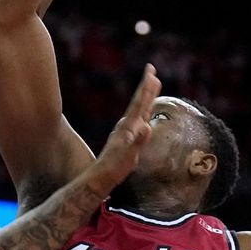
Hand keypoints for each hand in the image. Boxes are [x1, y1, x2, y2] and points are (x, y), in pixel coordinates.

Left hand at [92, 63, 161, 189]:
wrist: (99, 179)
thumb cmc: (113, 170)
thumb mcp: (127, 157)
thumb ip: (137, 142)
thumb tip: (146, 126)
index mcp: (128, 128)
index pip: (139, 104)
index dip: (146, 89)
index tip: (151, 73)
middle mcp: (126, 127)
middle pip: (139, 104)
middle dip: (146, 88)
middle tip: (151, 71)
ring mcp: (125, 133)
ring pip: (138, 111)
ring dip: (145, 98)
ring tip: (151, 85)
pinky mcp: (125, 140)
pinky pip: (137, 122)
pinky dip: (142, 113)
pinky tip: (144, 112)